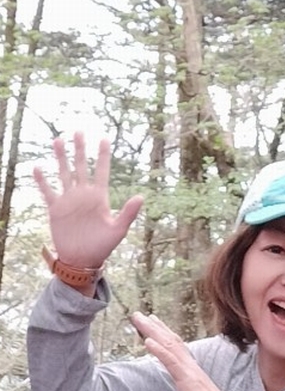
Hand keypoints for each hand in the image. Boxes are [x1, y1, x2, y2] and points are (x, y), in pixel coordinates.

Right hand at [33, 132, 143, 268]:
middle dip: (80, 149)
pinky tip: (38, 168)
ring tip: (58, 140)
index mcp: (100, 198)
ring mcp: (69, 200)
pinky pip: (48, 191)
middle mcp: (84, 195)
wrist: (83, 259)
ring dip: (61, 158)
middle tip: (79, 131)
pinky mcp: (56, 209)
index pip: (102, 171)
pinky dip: (43, 180)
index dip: (103, 156)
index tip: (104, 139)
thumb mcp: (118, 229)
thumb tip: (141, 197)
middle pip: (82, 166)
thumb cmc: (103, 246)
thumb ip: (129, 213)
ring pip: (64, 173)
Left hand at [130, 312, 224, 390]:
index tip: (153, 321)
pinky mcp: (187, 380)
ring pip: (170, 345)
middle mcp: (192, 367)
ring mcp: (190, 372)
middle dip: (154, 326)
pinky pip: (171, 362)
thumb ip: (191, 390)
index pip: (177, 346)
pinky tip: (148, 341)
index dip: (165, 332)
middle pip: (171, 340)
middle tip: (139, 314)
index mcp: (193, 370)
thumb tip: (186, 388)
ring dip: (152, 331)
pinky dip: (159, 350)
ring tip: (139, 319)